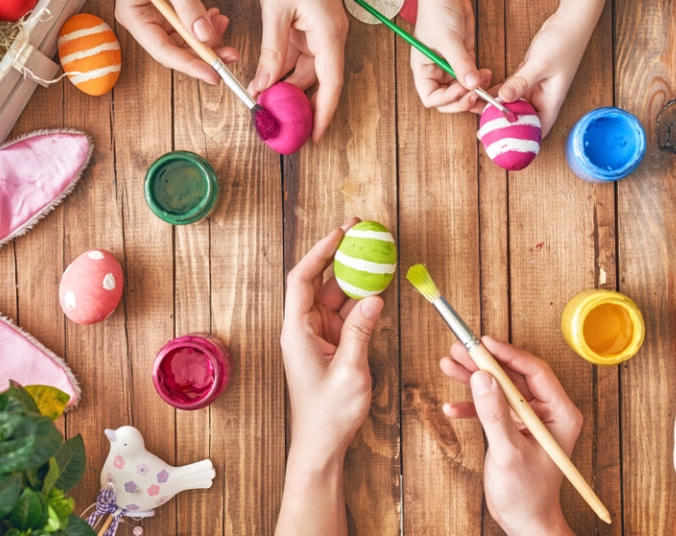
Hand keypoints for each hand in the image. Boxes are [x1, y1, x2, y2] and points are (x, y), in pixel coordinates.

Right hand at [103, 0, 237, 83]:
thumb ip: (186, 4)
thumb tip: (204, 35)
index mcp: (134, 17)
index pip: (164, 52)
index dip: (191, 65)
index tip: (214, 74)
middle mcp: (143, 21)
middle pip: (177, 49)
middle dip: (206, 53)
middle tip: (232, 54)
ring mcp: (155, 15)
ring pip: (186, 38)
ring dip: (208, 37)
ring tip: (225, 25)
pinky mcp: (167, 7)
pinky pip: (188, 24)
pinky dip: (204, 23)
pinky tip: (217, 16)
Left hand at [249, 0, 346, 141]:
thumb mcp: (276, 11)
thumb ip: (273, 51)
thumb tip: (266, 85)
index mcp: (330, 35)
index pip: (331, 84)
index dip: (324, 113)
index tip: (315, 136)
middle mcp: (331, 36)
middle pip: (319, 81)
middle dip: (299, 103)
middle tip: (279, 123)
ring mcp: (322, 32)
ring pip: (307, 70)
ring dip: (287, 85)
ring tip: (264, 102)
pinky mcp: (312, 26)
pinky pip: (300, 55)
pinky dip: (285, 68)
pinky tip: (266, 79)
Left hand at [281, 219, 382, 462]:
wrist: (321, 444)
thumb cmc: (329, 414)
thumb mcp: (351, 371)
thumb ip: (361, 332)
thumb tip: (373, 298)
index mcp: (298, 331)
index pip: (302, 279)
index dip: (319, 252)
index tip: (339, 233)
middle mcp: (304, 328)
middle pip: (319, 280)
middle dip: (339, 254)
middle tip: (360, 231)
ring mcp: (318, 335)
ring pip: (334, 295)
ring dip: (353, 275)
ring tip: (375, 252)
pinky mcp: (331, 344)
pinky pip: (345, 313)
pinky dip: (360, 298)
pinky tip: (377, 284)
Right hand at [411, 0, 490, 112]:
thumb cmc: (437, 13)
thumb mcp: (449, 40)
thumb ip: (460, 64)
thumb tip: (472, 85)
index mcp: (423, 70)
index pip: (431, 98)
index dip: (447, 99)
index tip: (463, 89)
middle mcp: (435, 72)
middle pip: (448, 100)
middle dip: (463, 101)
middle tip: (478, 95)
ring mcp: (450, 67)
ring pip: (462, 91)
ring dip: (475, 94)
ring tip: (487, 88)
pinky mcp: (464, 59)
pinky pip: (472, 78)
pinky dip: (480, 81)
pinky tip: (488, 75)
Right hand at [440, 337, 581, 535]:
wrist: (523, 521)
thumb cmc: (527, 494)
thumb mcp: (508, 452)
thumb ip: (494, 414)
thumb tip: (482, 378)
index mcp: (560, 413)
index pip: (535, 371)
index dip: (508, 354)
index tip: (484, 342)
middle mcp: (546, 412)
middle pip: (513, 375)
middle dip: (484, 363)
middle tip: (459, 349)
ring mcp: (529, 419)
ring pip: (499, 387)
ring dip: (474, 378)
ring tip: (449, 364)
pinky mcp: (513, 427)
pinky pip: (491, 406)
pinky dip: (471, 406)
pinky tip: (451, 407)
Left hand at [497, 0, 612, 136]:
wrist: (570, 20)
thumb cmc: (563, 42)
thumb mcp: (540, 63)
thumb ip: (521, 81)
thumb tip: (503, 98)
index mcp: (551, 100)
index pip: (538, 130)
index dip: (522, 141)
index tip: (503, 145)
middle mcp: (543, 97)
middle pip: (523, 121)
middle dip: (505, 128)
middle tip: (484, 132)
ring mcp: (536, 86)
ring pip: (515, 106)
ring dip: (500, 110)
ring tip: (480, 117)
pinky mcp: (528, 76)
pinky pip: (512, 90)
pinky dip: (500, 94)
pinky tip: (484, 95)